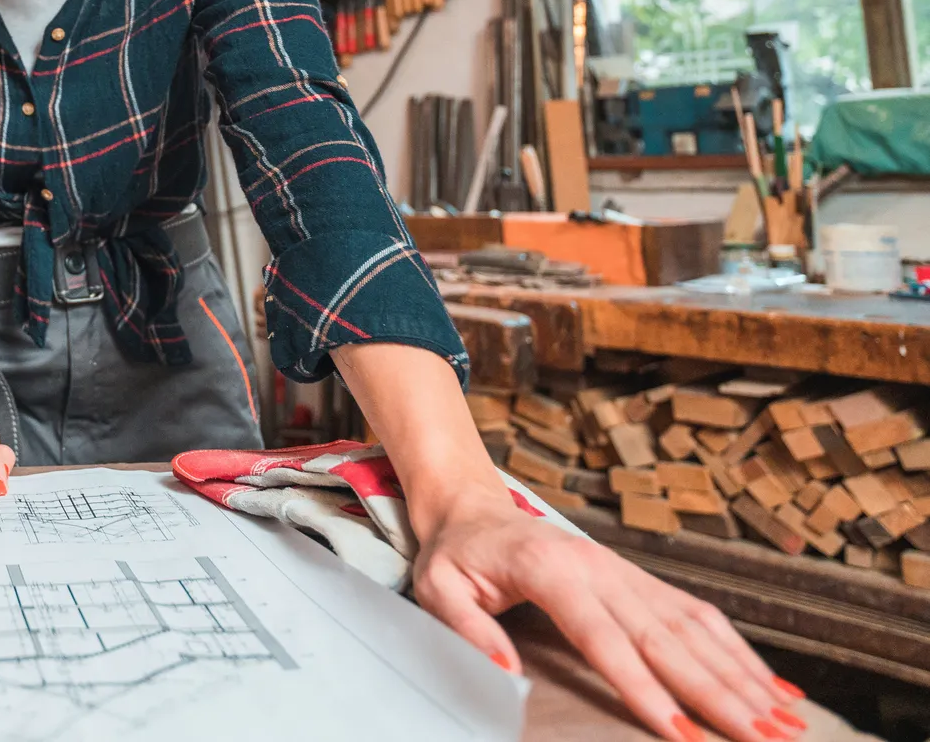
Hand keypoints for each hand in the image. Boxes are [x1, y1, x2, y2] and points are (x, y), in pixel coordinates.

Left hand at [411, 489, 804, 741]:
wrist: (472, 507)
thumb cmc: (456, 555)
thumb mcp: (438, 587)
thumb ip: (470, 629)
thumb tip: (507, 672)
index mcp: (552, 573)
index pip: (605, 641)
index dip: (645, 689)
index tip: (682, 733)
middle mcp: (601, 570)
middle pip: (668, 640)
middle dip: (721, 694)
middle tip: (765, 738)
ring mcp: (626, 572)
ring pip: (696, 629)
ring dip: (744, 678)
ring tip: (787, 722)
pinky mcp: (638, 580)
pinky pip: (698, 617)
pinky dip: (739, 653)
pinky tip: (772, 686)